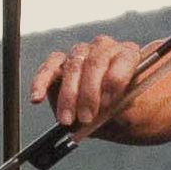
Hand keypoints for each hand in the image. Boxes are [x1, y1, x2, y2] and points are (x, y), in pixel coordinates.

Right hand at [32, 35, 166, 140]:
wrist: (117, 116)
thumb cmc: (130, 112)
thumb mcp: (133, 114)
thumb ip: (122, 108)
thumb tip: (108, 108)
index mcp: (129, 54)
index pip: (123, 58)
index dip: (115, 80)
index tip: (109, 103)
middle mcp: (105, 48)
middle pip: (94, 62)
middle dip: (89, 92)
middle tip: (86, 118)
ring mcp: (81, 54)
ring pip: (72, 66)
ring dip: (68, 95)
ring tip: (67, 120)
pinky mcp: (60, 65)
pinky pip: (49, 68)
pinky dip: (41, 82)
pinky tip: (37, 98)